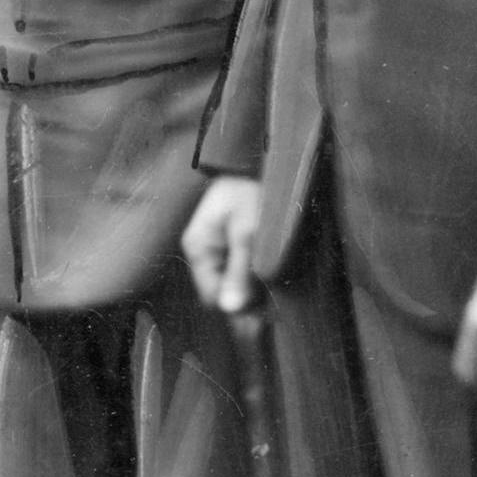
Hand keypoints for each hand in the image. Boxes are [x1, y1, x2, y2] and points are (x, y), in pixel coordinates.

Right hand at [182, 175, 266, 312]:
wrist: (256, 162)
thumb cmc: (250, 192)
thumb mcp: (247, 233)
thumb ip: (239, 272)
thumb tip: (229, 309)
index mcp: (199, 248)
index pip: (212, 297)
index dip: (237, 308)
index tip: (265, 314)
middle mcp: (201, 251)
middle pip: (220, 291)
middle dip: (246, 300)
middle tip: (276, 305)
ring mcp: (213, 247)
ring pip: (230, 282)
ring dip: (252, 288)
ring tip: (277, 288)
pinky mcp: (227, 243)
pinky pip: (236, 270)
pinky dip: (253, 276)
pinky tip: (270, 274)